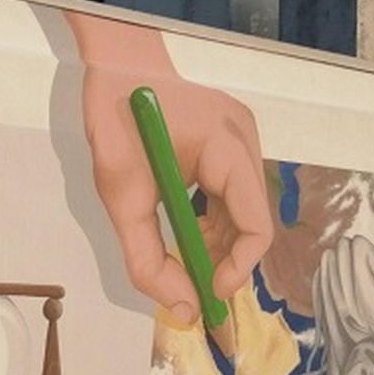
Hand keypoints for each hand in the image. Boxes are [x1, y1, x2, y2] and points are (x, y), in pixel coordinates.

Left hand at [67, 12, 272, 326]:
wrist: (117, 65)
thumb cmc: (117, 122)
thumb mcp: (123, 199)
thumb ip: (149, 259)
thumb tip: (182, 310)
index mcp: (227, 148)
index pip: (256, 225)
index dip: (237, 268)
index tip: (207, 292)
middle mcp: (246, 142)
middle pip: (252, 221)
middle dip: (224, 259)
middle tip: (191, 285)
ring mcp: (242, 138)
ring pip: (242, 210)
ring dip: (216, 240)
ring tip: (183, 253)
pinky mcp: (230, 140)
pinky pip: (232, 191)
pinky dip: (212, 218)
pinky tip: (185, 224)